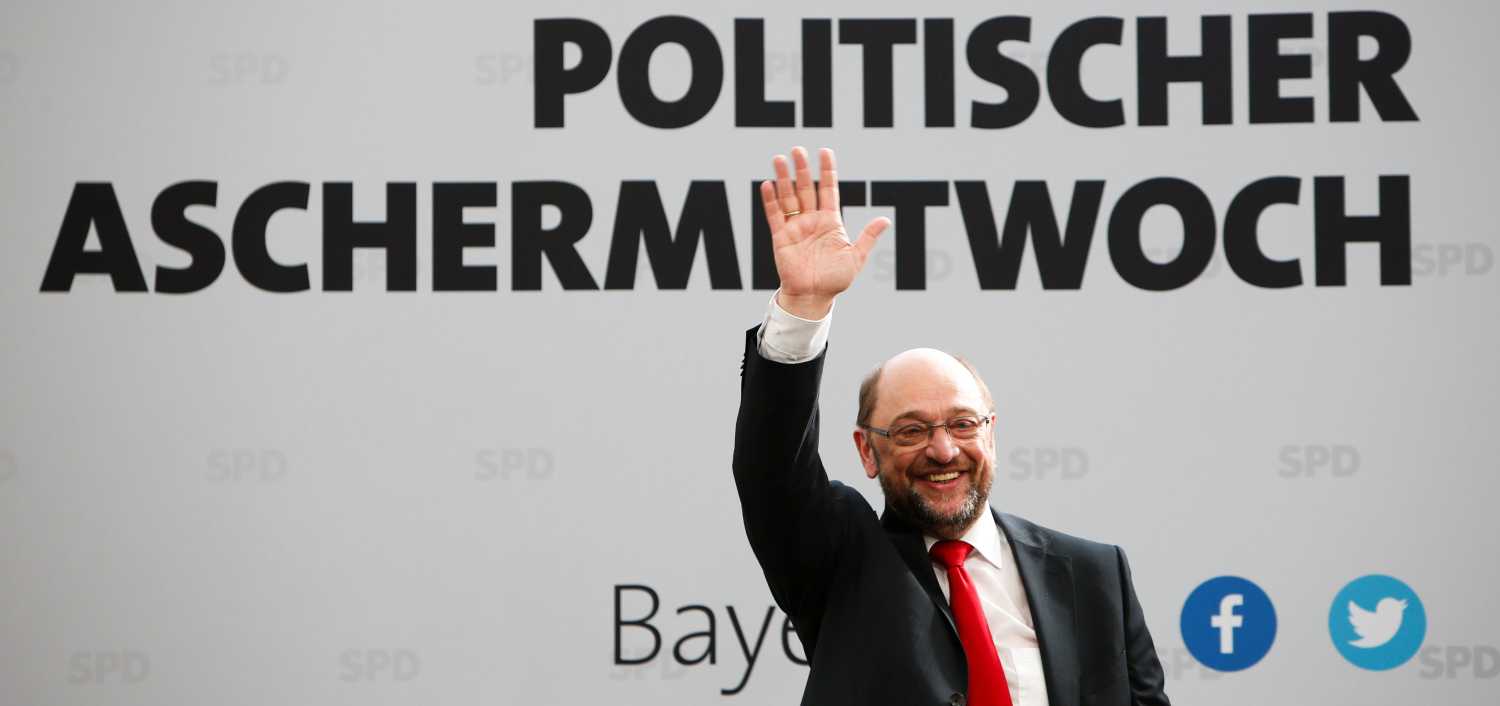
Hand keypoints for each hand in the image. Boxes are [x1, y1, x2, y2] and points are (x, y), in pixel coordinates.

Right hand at [760, 147, 889, 319]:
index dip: (827, 171)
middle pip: (806, 188)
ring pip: (789, 197)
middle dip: (803, 169)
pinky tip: (768, 184)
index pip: (829, 190)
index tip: (825, 151)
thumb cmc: (836, 279)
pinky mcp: (781, 238)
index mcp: (831, 222)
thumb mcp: (856, 256)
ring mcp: (796, 228)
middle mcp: (812, 220)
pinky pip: (775, 216)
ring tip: (779, 159)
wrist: (814, 297)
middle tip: (797, 149)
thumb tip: (885, 219)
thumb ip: (868, 236)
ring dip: (784, 178)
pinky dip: (771, 200)